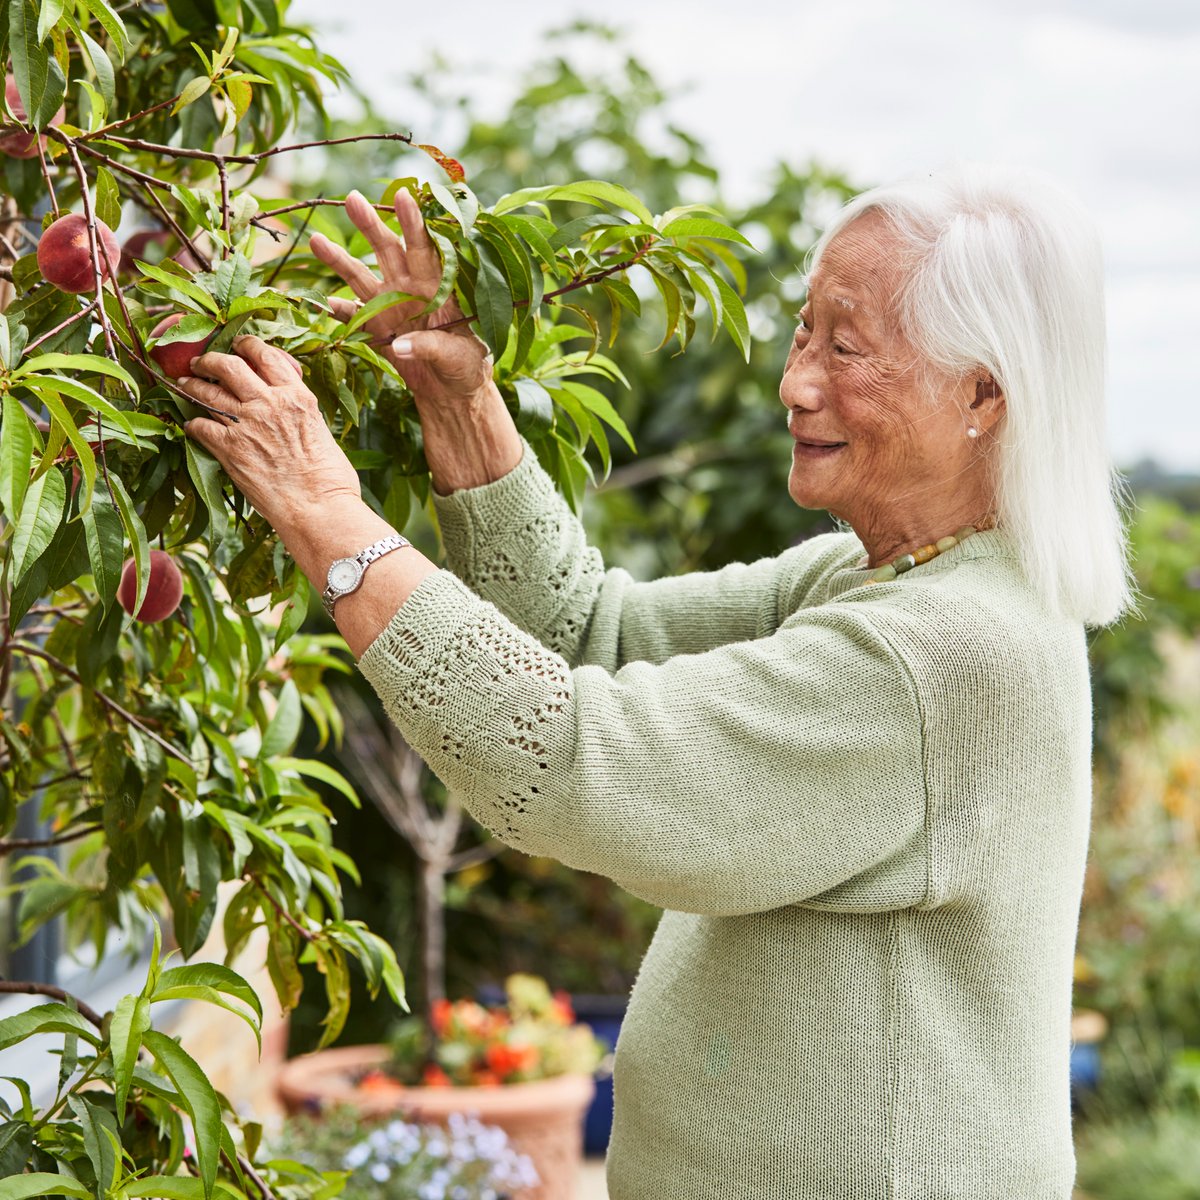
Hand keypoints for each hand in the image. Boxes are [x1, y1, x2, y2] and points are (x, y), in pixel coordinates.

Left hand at [180, 336, 360, 533]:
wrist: (318, 509)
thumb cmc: (331, 479)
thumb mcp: (321, 432)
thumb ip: (301, 414)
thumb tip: (293, 413)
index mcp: (297, 396)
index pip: (265, 355)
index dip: (247, 345)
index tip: (239, 345)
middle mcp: (269, 403)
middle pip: (229, 366)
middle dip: (210, 359)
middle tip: (201, 361)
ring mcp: (246, 425)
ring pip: (206, 392)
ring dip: (191, 385)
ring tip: (184, 383)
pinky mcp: (229, 450)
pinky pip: (199, 426)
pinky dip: (192, 424)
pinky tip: (191, 425)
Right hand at [310, 189, 493, 416]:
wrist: (452, 390)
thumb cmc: (466, 366)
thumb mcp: (458, 357)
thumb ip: (433, 347)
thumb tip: (401, 345)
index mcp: (437, 287)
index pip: (425, 249)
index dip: (414, 223)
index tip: (403, 195)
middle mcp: (410, 288)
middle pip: (388, 251)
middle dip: (370, 225)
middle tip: (352, 198)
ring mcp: (389, 306)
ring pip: (361, 277)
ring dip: (339, 260)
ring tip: (315, 241)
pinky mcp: (375, 329)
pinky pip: (351, 317)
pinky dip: (336, 312)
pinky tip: (318, 302)